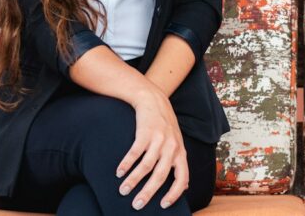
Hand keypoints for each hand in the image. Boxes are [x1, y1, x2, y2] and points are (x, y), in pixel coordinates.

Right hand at [116, 87, 187, 209]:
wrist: (153, 100)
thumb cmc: (165, 126)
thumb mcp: (177, 143)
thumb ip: (180, 164)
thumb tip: (185, 187)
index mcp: (181, 153)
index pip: (182, 178)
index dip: (174, 194)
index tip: (163, 206)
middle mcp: (172, 147)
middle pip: (160, 176)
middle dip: (147, 193)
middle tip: (136, 205)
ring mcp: (159, 139)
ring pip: (146, 166)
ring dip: (133, 180)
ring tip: (123, 190)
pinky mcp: (145, 132)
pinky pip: (135, 152)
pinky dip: (126, 164)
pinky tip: (119, 172)